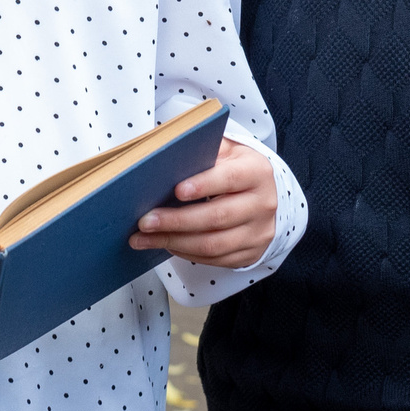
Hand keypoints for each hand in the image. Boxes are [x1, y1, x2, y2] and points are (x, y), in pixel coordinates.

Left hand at [133, 139, 277, 269]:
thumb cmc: (236, 168)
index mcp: (256, 172)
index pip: (229, 178)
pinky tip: (166, 244)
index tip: (176, 191)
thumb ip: (202, 151)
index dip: (203, 185)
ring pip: (213, 244)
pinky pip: (214, 259)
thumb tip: (163, 157)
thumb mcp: (227, 151)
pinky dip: (186, 253)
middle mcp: (262, 204)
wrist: (263, 195)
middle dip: (176, 220)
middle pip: (217, 216)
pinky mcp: (250, 253)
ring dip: (174, 242)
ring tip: (146, 238)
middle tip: (146, 221)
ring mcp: (258, 232)